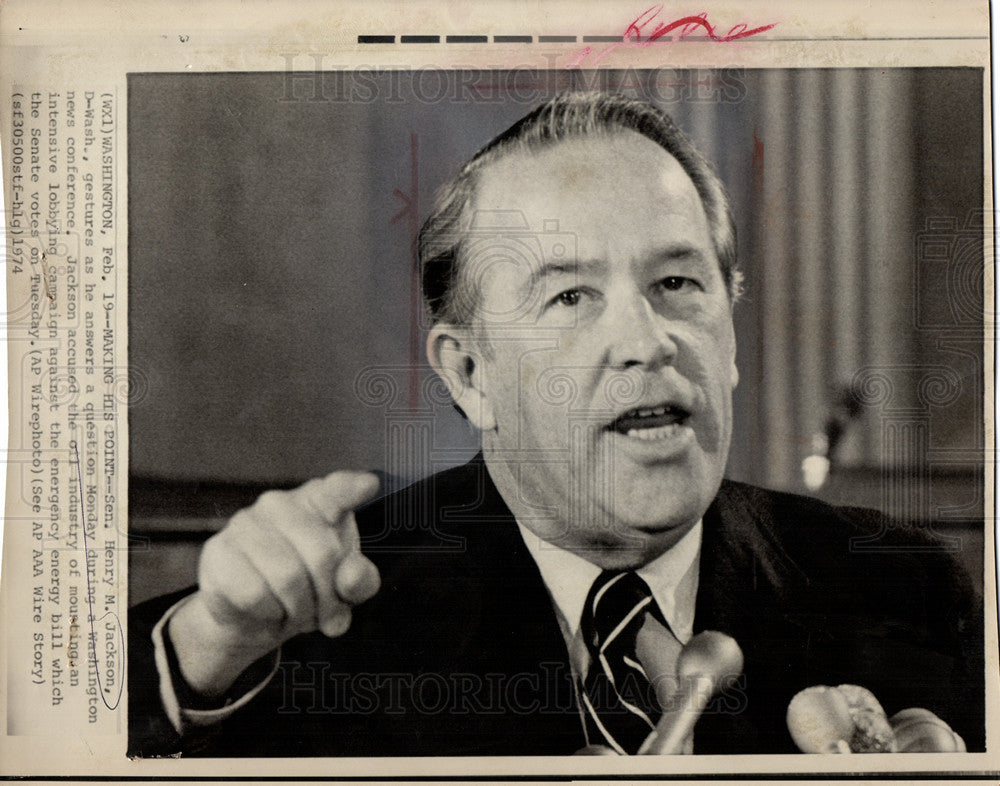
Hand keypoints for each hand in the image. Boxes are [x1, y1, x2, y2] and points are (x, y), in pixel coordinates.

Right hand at [167, 471, 381, 697]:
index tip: (369, 486)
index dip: (352, 488)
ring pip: (287, 578)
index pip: (338, 490)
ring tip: (295, 612)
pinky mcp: (218, 551)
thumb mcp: (343, 589)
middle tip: (323, 613)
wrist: (255, 617)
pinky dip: (267, 614)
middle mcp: (281, 503)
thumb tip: (352, 576)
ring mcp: (245, 523)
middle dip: (328, 597)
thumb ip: (359, 580)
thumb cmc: (307, 589)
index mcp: (319, 502)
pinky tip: (267, 609)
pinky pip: (254, 595)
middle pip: (323, 554)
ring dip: (298, 610)